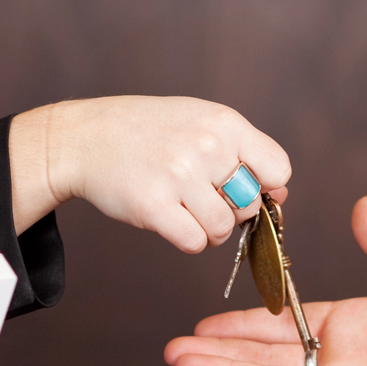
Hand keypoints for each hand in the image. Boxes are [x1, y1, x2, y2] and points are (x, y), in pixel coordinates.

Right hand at [9, 96, 290, 250]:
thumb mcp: (201, 123)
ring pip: (223, 229)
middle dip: (231, 210)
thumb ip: (243, 153)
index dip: (264, 187)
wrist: (85, 138)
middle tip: (200, 195)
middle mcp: (207, 147)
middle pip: (251, 205)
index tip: (242, 187)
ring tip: (183, 206)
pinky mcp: (155, 206)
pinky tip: (169, 218)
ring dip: (208, 229)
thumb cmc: (149, 133)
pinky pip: (195, 242)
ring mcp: (180, 176)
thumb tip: (281, 194)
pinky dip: (187, 239)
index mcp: (225, 123)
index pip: (278, 169)